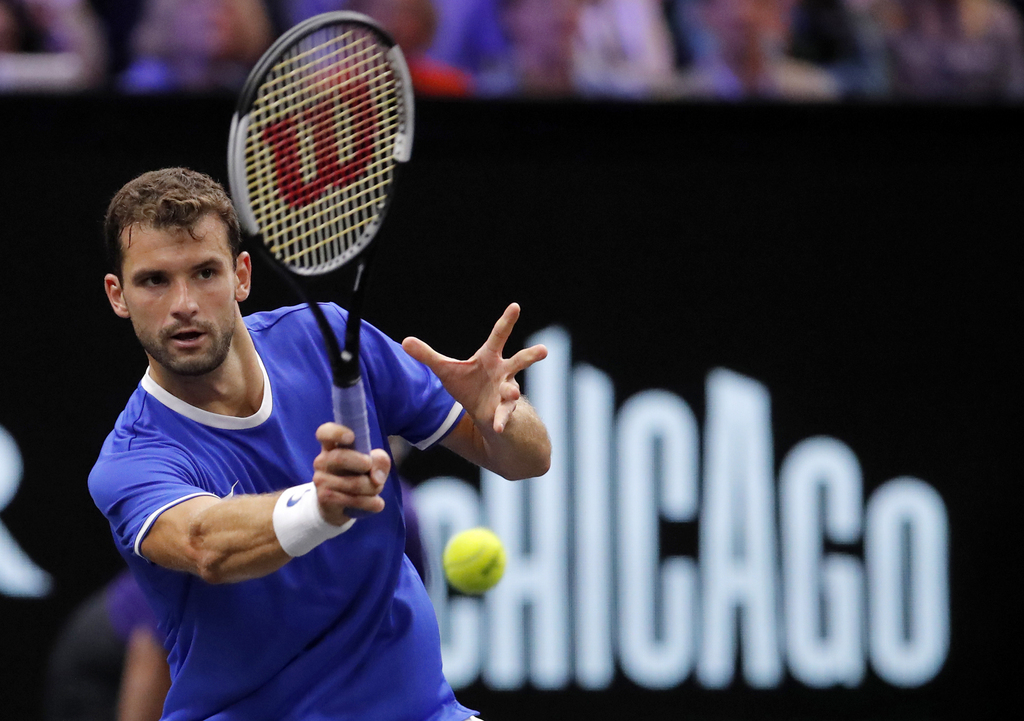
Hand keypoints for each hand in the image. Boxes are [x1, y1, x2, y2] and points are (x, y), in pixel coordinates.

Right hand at [312, 422, 389, 523]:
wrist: (340, 507)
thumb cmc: (358, 477)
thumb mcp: (373, 464)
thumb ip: (380, 461)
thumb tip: (376, 478)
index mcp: (332, 446)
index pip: (325, 433)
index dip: (336, 432)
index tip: (351, 437)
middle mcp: (322, 460)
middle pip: (340, 457)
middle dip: (365, 464)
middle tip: (372, 470)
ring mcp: (320, 480)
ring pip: (354, 483)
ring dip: (374, 488)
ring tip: (376, 489)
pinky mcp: (324, 498)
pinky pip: (355, 500)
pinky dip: (371, 503)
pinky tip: (377, 503)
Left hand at [402, 303, 547, 434]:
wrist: (483, 414)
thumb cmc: (468, 386)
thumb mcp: (446, 371)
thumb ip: (427, 356)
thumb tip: (404, 341)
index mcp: (490, 357)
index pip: (499, 336)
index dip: (507, 321)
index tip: (515, 306)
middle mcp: (503, 372)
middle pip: (520, 361)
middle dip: (531, 356)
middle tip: (544, 350)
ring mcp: (506, 393)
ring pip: (514, 390)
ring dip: (512, 392)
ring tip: (512, 394)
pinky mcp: (503, 412)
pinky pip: (504, 415)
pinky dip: (500, 420)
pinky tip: (496, 426)